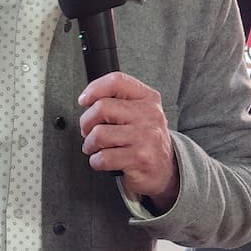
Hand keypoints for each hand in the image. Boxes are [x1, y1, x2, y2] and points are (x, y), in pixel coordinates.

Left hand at [78, 72, 177, 210]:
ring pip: (98, 134)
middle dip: (86, 122)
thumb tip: (86, 100)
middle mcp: (149, 115)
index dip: (94, 88)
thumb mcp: (140, 112)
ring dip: (90, 144)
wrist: (166, 169)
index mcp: (148, 99)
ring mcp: (145, 137)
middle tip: (88, 131)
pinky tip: (104, 160)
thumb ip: (118, 100)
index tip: (84, 100)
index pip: (116, 81)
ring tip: (96, 147)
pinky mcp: (139, 159)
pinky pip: (103, 157)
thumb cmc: (144, 139)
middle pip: (101, 108)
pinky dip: (96, 161)